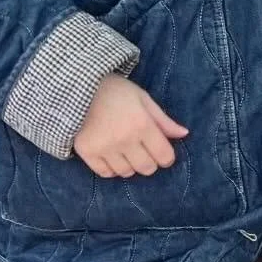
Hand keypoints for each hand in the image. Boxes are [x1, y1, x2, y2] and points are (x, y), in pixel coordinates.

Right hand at [73, 75, 187, 178]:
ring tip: (124, 150)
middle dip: (149, 162)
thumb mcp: (142, 98)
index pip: (164, 156)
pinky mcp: (87, 153)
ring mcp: (105, 148)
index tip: (162, 152)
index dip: (166, 157)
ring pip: (126, 173)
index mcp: (142, 124)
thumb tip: (184, 134)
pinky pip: (106, 173)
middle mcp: (125, 139)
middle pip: (146, 168)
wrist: (77, 87)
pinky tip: (111, 156)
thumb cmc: (115, 91)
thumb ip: (163, 120)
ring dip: (130, 165)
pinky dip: (111, 168)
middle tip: (142, 151)